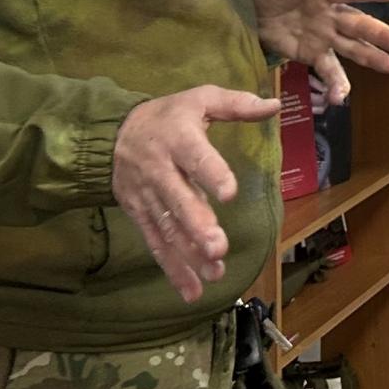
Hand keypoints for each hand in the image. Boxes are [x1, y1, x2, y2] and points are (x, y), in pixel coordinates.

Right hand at [113, 86, 281, 303]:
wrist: (113, 134)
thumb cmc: (169, 115)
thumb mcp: (200, 98)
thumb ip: (236, 104)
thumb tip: (275, 105)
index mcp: (177, 138)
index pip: (194, 157)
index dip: (211, 174)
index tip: (229, 194)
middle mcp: (159, 170)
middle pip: (178, 199)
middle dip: (197, 225)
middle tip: (218, 248)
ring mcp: (147, 196)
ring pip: (167, 227)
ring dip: (189, 254)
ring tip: (214, 272)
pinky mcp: (139, 215)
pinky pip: (156, 243)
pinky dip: (173, 269)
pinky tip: (191, 290)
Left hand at [249, 0, 388, 100]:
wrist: (251, 8)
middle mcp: (330, 14)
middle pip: (358, 24)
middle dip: (379, 34)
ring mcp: (324, 36)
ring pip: (352, 48)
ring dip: (371, 58)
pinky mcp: (312, 54)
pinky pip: (328, 70)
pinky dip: (336, 85)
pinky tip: (342, 99)